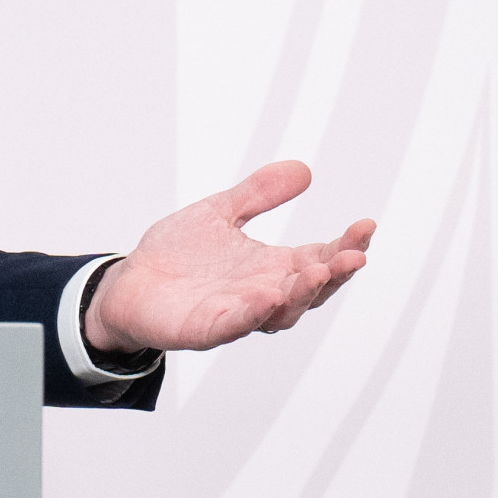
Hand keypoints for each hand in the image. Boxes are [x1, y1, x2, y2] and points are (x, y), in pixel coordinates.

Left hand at [84, 161, 372, 357]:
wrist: (130, 282)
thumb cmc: (179, 254)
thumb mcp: (222, 211)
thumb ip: (259, 194)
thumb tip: (303, 169)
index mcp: (272, 267)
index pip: (319, 258)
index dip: (346, 244)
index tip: (366, 224)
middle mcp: (264, 293)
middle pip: (312, 288)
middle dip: (336, 272)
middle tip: (356, 253)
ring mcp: (238, 313)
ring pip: (282, 311)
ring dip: (303, 293)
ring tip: (320, 271)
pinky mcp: (207, 328)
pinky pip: (235, 324)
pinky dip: (253, 313)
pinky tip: (268, 296)